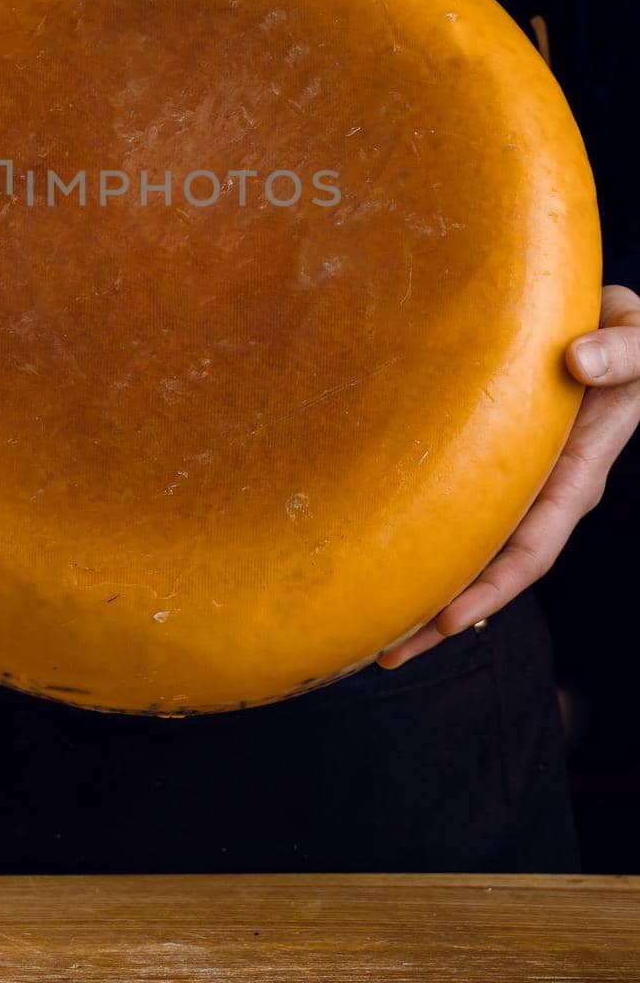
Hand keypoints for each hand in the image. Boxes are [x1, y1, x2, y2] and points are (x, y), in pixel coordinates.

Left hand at [377, 283, 639, 669]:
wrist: (613, 329)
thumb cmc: (628, 336)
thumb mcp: (637, 338)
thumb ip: (622, 353)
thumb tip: (579, 362)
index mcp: (578, 473)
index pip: (534, 546)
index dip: (492, 586)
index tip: (448, 620)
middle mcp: (545, 491)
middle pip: (491, 569)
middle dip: (442, 615)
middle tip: (383, 654)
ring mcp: (518, 482)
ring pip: (468, 549)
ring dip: (425, 589)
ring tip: (370, 631)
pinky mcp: (495, 464)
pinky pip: (457, 512)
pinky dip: (422, 541)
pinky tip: (380, 558)